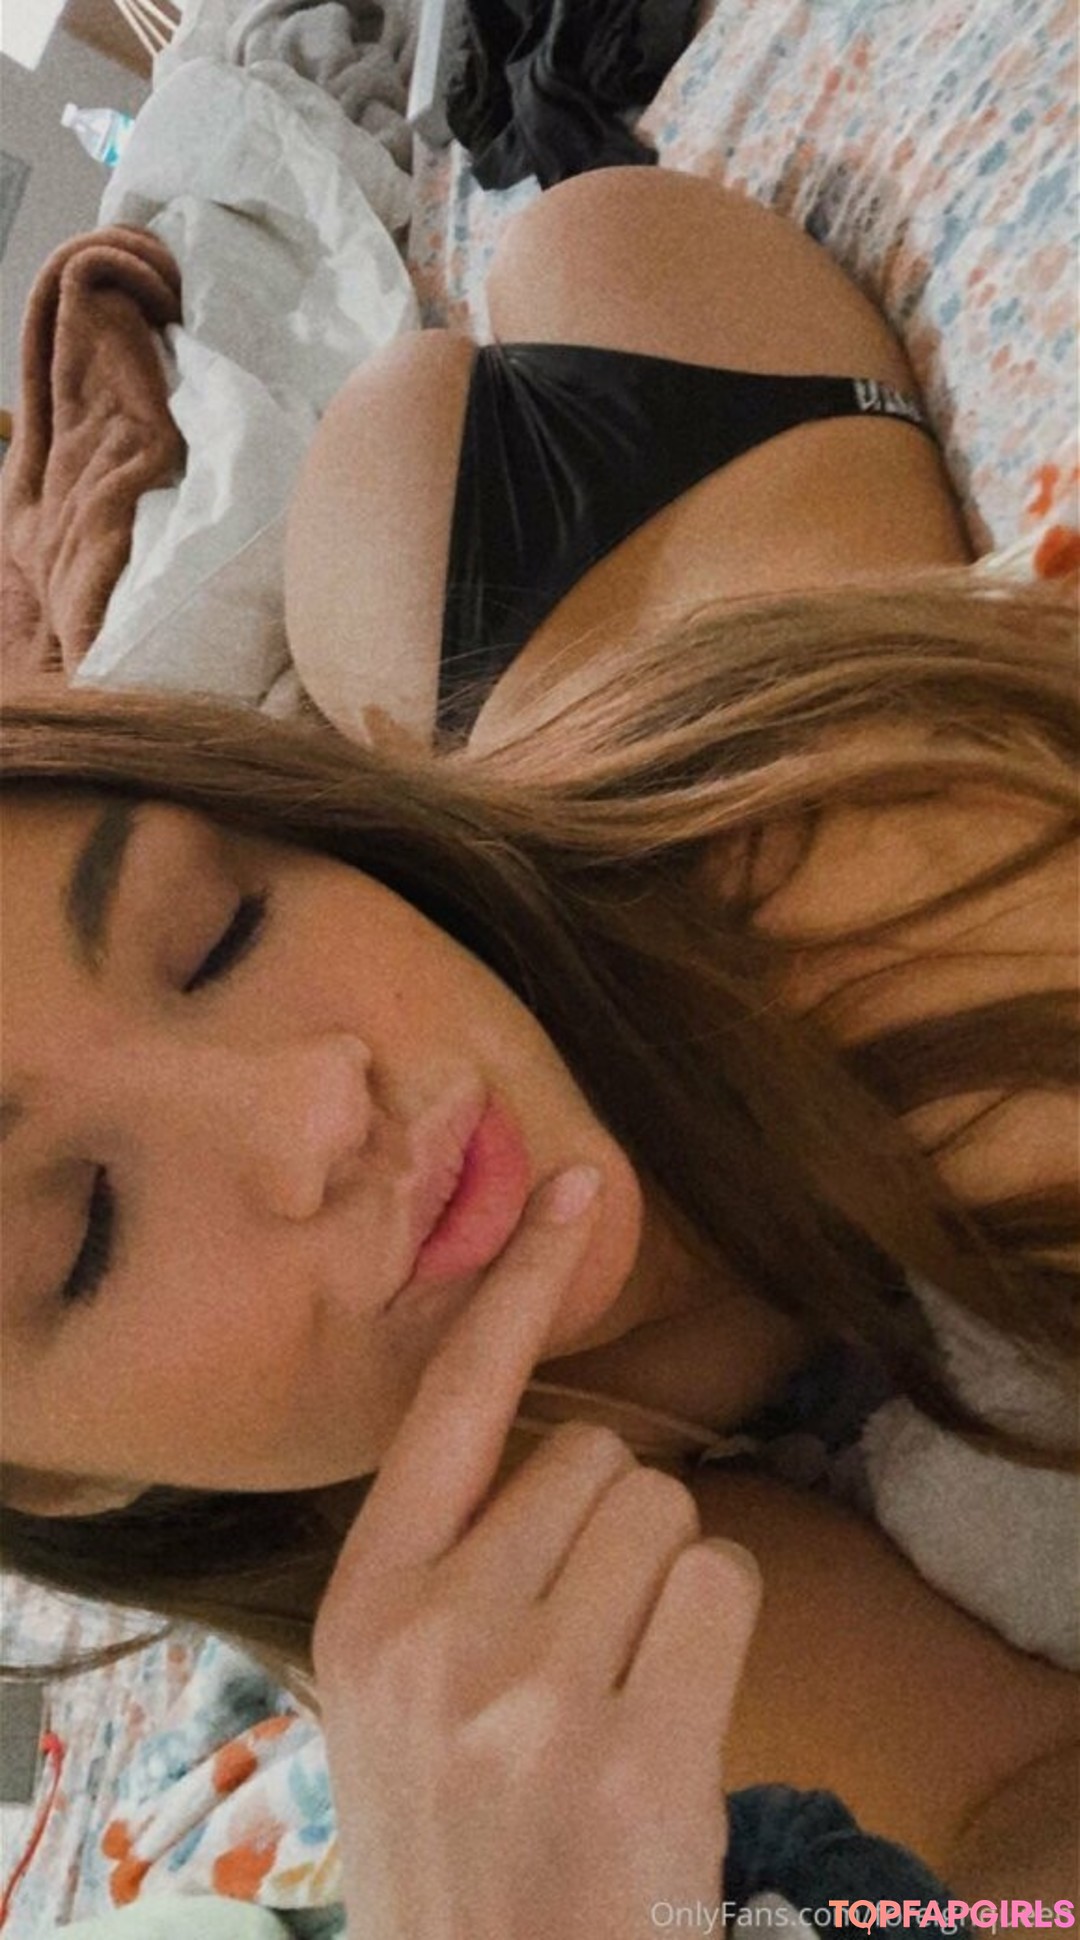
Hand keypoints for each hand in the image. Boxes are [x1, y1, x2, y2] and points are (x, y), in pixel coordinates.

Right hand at [312, 1165, 761, 1939]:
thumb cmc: (458, 1831)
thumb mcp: (392, 1691)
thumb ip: (448, 1562)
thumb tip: (556, 1444)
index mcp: (365, 1603)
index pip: (449, 1404)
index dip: (517, 1285)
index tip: (575, 1182)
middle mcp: (436, 1633)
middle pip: (596, 1458)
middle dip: (614, 1524)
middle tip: (585, 1638)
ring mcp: (532, 1694)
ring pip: (668, 1512)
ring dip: (668, 1579)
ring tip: (622, 1685)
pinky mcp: (634, 1749)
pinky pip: (724, 1582)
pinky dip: (719, 1629)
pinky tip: (672, 1715)